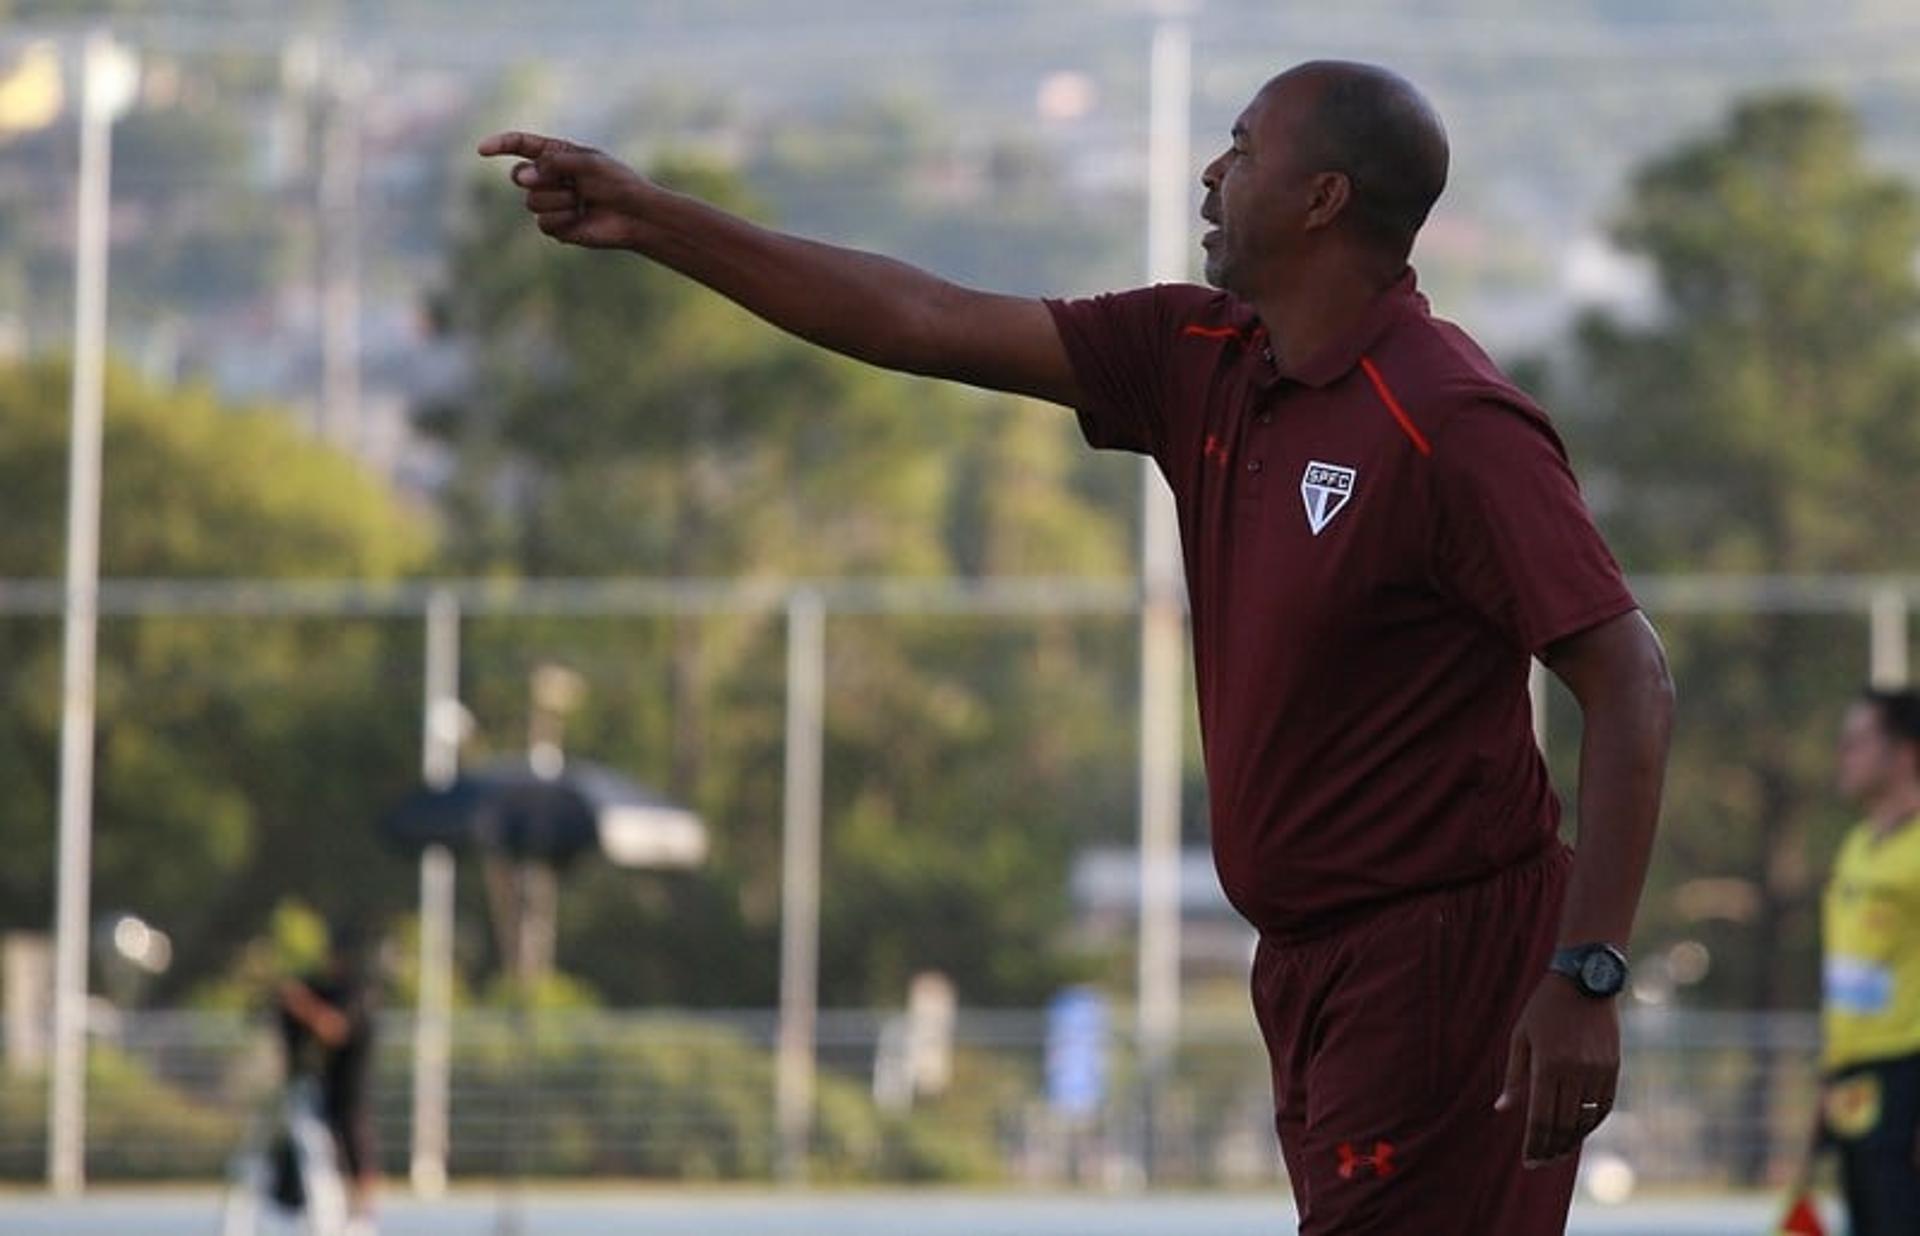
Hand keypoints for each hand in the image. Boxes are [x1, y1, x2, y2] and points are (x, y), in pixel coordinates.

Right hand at [477, 131, 654, 248]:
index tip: (482, 150)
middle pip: (519, 176)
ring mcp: (551, 202)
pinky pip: (543, 223)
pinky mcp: (556, 226)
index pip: (520, 146)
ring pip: (531, 201)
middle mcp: (549, 178)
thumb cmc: (617, 183)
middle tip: (566, 184)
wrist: (635, 215)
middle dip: (535, 179)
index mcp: (556, 155)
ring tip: (581, 202)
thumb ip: (553, 164)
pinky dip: (562, 220)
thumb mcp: (587, 163)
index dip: (500, 146)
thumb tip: (521, 176)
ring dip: (557, 201)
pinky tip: (580, 218)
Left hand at [1494, 974, 1619, 1167]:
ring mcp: (1598, 1070)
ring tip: (1558, 1151)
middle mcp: (1575, 1071)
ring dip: (1572, 1140)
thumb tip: (1502, 1110)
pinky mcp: (1614, 1067)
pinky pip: (1604, 1105)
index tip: (1528, 1162)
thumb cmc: (1544, 1008)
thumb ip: (1514, 1077)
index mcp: (1547, 1064)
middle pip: (1564, 1124)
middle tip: (1540, 1162)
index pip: (1541, 1118)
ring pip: (1586, 1119)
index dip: (1534, 1145)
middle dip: (1551, 1148)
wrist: (1586, 979)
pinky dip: (1591, 1122)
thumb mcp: (1521, 1037)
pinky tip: (1579, 1130)